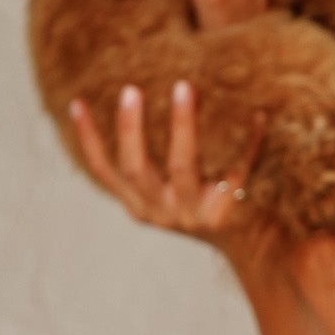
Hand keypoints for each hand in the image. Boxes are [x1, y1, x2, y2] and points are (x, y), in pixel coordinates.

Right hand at [69, 80, 256, 254]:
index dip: (88, 139)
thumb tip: (130, 94)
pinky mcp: (225, 212)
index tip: (77, 102)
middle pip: (134, 169)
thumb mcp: (168, 194)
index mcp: (139, 206)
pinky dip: (247, 141)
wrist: (249, 248)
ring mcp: (192, 214)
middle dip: (129, 128)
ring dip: (181, 125)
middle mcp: (160, 212)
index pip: (103, 172)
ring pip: (180, 167)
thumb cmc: (203, 204)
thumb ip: (151, 164)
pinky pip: (235, 170)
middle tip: (130, 89)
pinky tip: (257, 116)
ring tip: (183, 86)